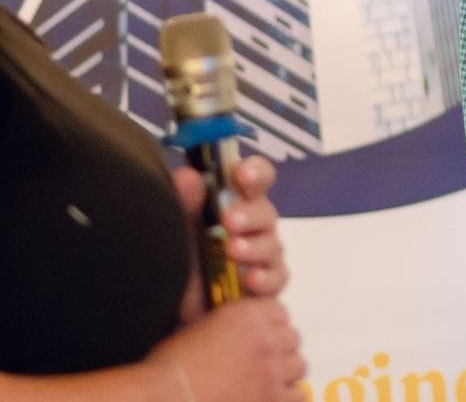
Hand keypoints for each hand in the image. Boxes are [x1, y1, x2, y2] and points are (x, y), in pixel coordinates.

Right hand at [148, 297, 305, 401]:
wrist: (163, 395)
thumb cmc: (170, 367)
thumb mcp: (200, 328)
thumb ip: (230, 327)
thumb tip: (242, 336)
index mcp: (248, 315)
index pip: (279, 313)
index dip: (270, 327)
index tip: (261, 339)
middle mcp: (266, 339)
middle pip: (292, 339)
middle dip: (278, 350)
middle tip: (260, 364)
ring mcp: (272, 370)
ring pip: (298, 366)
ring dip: (284, 374)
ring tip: (264, 383)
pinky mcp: (273, 398)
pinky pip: (298, 395)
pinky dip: (287, 396)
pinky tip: (271, 399)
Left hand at [173, 156, 290, 318]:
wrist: (177, 306)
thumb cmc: (183, 257)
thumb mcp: (177, 227)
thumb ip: (183, 201)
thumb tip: (189, 176)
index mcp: (235, 200)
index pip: (256, 177)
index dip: (255, 172)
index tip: (242, 174)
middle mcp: (254, 224)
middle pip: (266, 211)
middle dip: (250, 214)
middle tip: (229, 220)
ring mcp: (263, 254)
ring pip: (272, 244)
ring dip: (254, 246)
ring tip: (233, 251)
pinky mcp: (267, 283)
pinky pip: (277, 278)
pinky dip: (265, 278)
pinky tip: (250, 280)